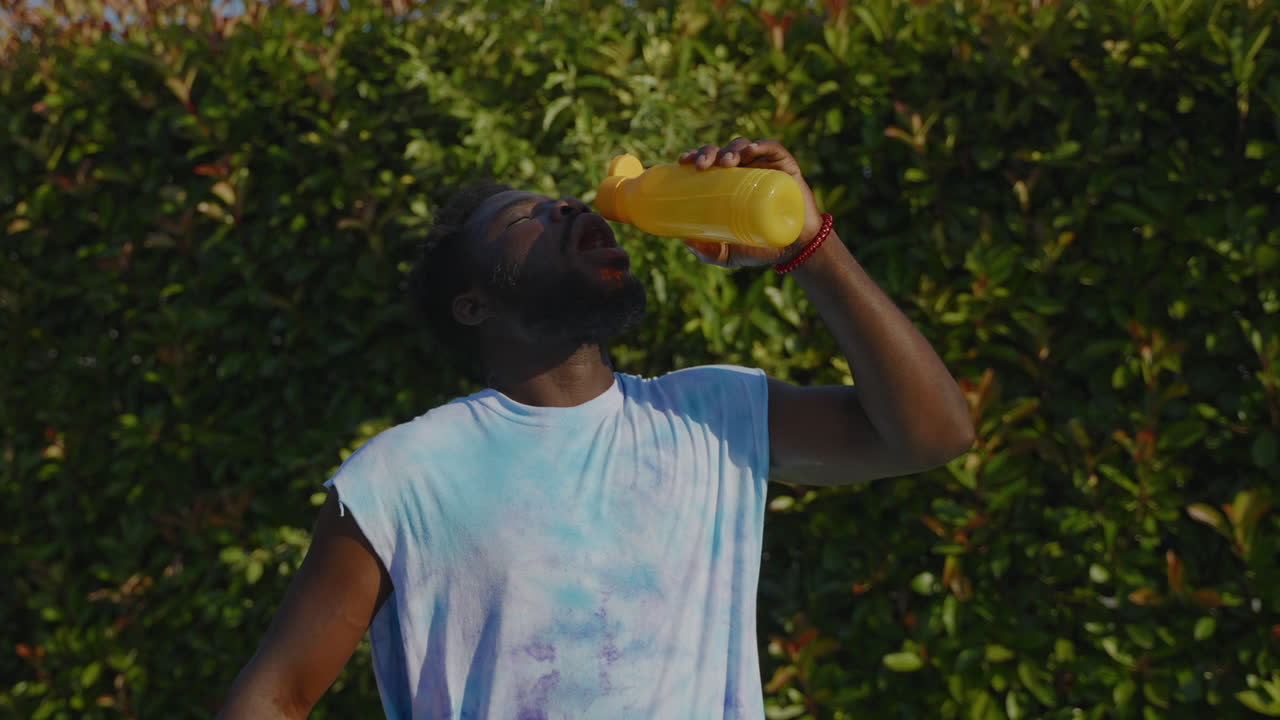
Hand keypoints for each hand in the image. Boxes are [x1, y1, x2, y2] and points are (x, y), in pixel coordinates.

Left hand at [675, 138, 822, 268]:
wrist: (794, 250)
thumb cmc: (759, 248)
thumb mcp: (727, 253)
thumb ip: (708, 251)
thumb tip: (684, 241)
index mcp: (727, 183)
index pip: (708, 162)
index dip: (695, 155)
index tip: (684, 161)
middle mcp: (745, 170)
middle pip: (723, 151)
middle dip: (709, 151)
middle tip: (702, 166)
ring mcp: (765, 166)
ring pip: (744, 146)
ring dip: (732, 149)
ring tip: (727, 162)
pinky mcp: (786, 167)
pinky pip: (774, 149)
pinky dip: (762, 145)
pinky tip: (751, 150)